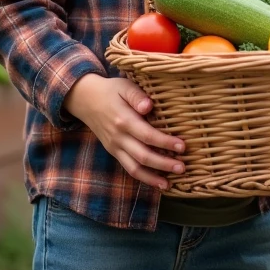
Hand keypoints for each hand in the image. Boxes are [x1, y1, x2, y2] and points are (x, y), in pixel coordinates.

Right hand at [63, 74, 185, 190]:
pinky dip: (143, 177)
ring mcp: (114, 147)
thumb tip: (149, 106)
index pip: (147, 135)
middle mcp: (118, 137)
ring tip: (170, 183)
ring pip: (134, 168)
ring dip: (153, 177)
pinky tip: (157, 182)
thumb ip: (137, 96)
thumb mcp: (124, 86)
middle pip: (143, 156)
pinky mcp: (114, 152)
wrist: (86, 100)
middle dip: (164, 164)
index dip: (165, 143)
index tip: (182, 146)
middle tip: (182, 168)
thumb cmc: (111, 91)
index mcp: (123, 120)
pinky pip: (128, 168)